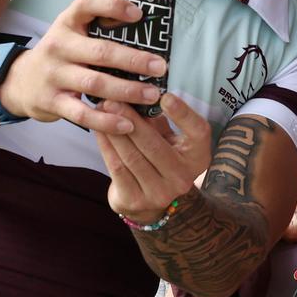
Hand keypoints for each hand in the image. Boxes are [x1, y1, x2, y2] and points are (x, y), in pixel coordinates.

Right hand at [0, 0, 170, 133]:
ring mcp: (54, 74)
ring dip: (127, 90)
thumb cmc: (61, 55)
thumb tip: (148, 31)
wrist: (20, 82)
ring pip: (95, 83)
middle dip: (134, 59)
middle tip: (160, 66)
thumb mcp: (73, 34)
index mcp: (68, 22)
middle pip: (101, 51)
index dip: (113, 6)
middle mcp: (59, 45)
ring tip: (152, 94)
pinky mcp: (52, 102)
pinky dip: (106, 121)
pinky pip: (82, 114)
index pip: (87, 4)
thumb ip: (100, 29)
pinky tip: (128, 124)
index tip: (139, 14)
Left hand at [96, 92, 211, 225]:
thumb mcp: (169, 139)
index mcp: (197, 157)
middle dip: (130, 120)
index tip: (165, 96)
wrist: (151, 203)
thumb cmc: (161, 158)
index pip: (197, 132)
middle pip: (154, 144)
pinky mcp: (135, 200)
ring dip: (113, 131)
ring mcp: (159, 193)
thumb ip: (158, 120)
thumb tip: (137, 93)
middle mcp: (182, 177)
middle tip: (113, 99)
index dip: (183, 114)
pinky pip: (117, 168)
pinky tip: (98, 131)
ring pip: (132, 156)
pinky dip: (106, 146)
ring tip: (101, 111)